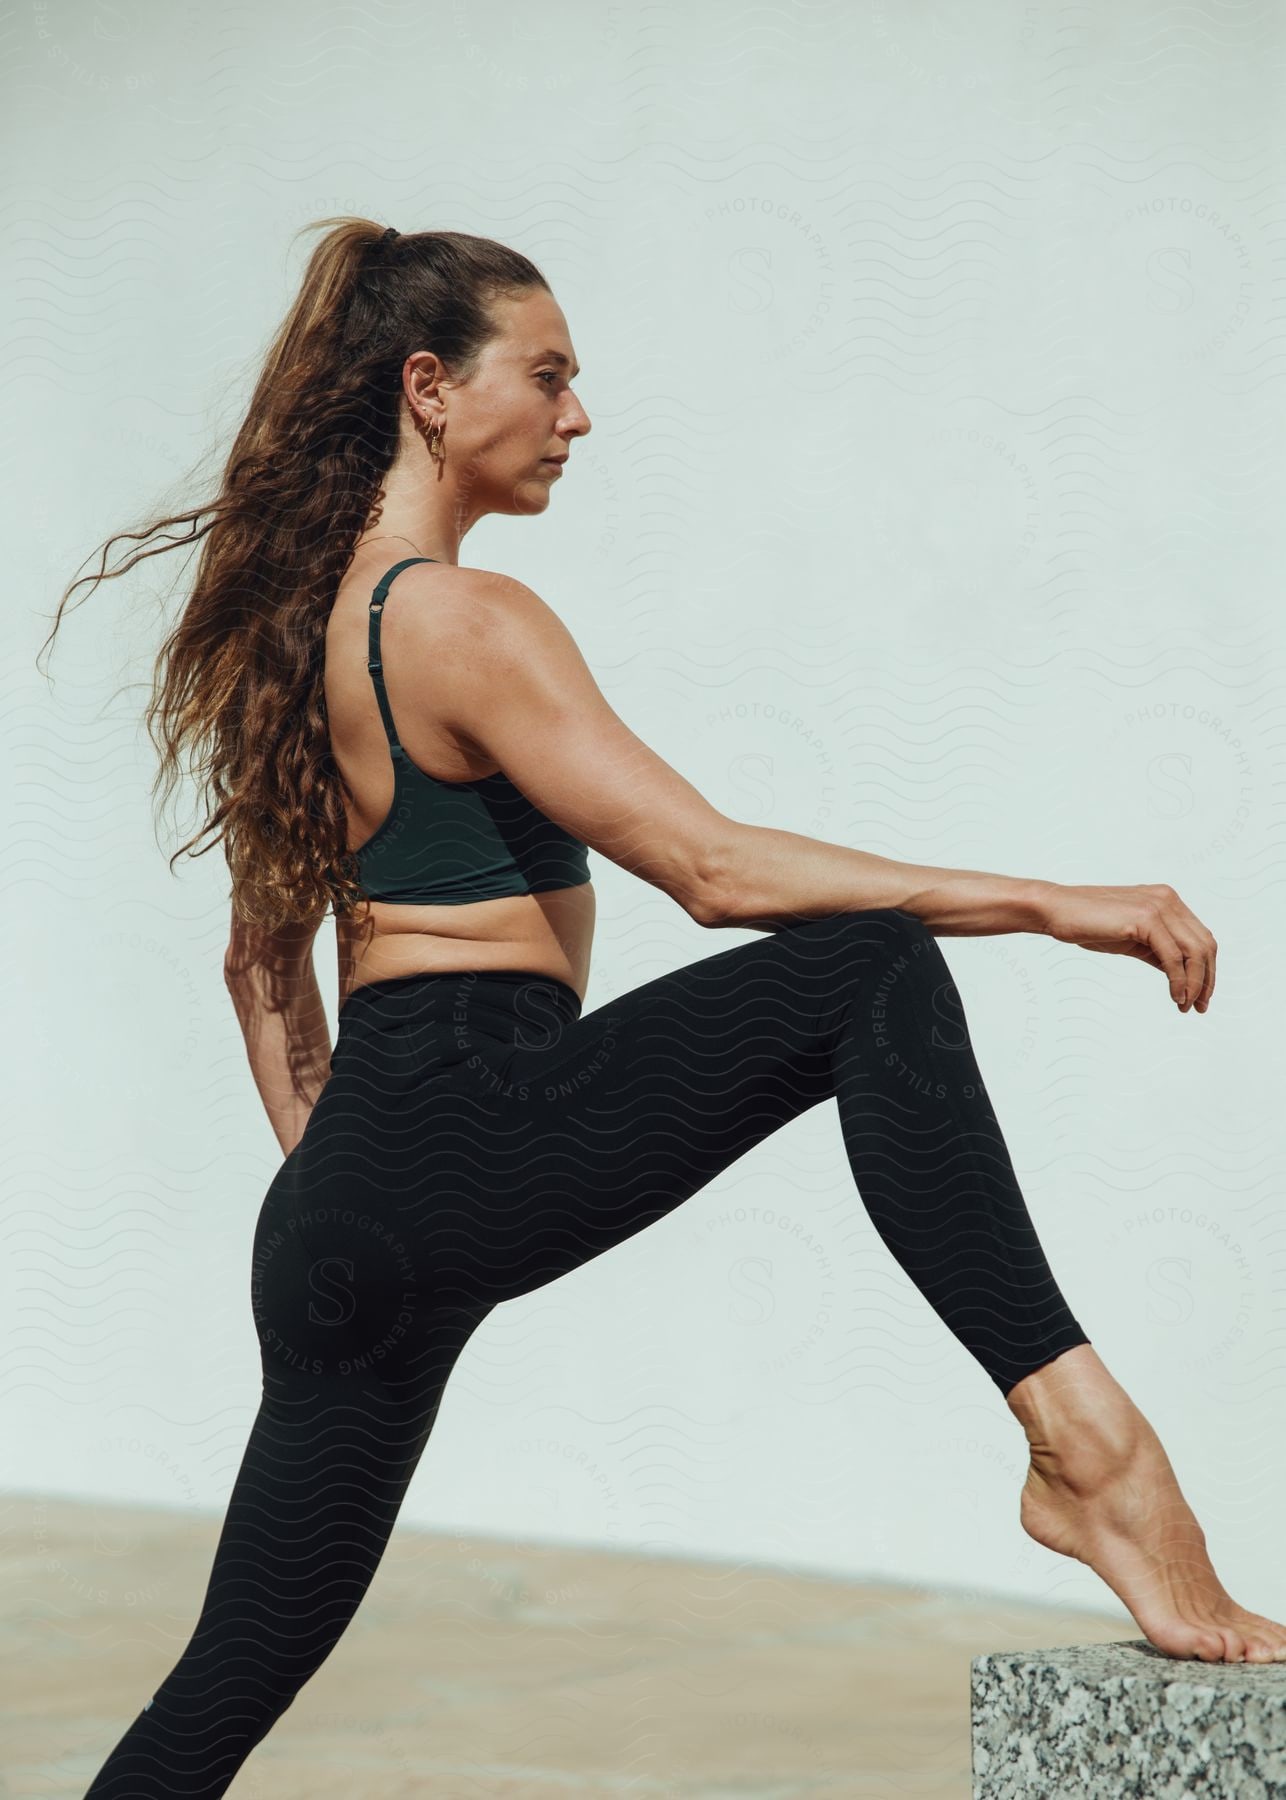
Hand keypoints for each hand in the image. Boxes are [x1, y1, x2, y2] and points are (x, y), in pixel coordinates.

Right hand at [1033, 882, 1216, 1013]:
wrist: (1056, 910)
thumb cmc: (1088, 924)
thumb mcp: (1131, 939)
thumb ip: (1157, 951)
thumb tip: (1179, 975)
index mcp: (1167, 900)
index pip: (1201, 938)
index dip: (1206, 969)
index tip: (1200, 997)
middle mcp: (1168, 900)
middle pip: (1205, 945)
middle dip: (1206, 980)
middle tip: (1199, 1007)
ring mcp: (1158, 906)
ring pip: (1194, 952)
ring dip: (1195, 984)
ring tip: (1186, 1006)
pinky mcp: (1145, 918)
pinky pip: (1172, 956)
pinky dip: (1178, 981)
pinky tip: (1175, 997)